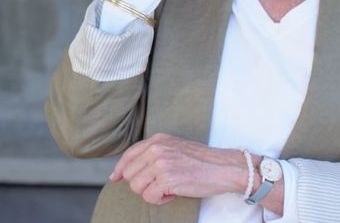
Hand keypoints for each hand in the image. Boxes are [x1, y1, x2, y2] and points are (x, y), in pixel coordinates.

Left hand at [108, 133, 246, 204]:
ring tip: (168, 189)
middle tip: (160, 185)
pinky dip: (161, 200)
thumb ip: (154, 154)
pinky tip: (173, 194)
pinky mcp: (167, 179)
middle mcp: (156, 149)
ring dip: (151, 192)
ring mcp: (161, 164)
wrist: (224, 168)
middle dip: (142, 184)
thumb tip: (129, 169)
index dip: (120, 168)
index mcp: (157, 140)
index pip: (129, 154)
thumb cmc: (202, 161)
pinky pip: (150, 196)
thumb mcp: (174, 148)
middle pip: (130, 174)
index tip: (115, 177)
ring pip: (137, 187)